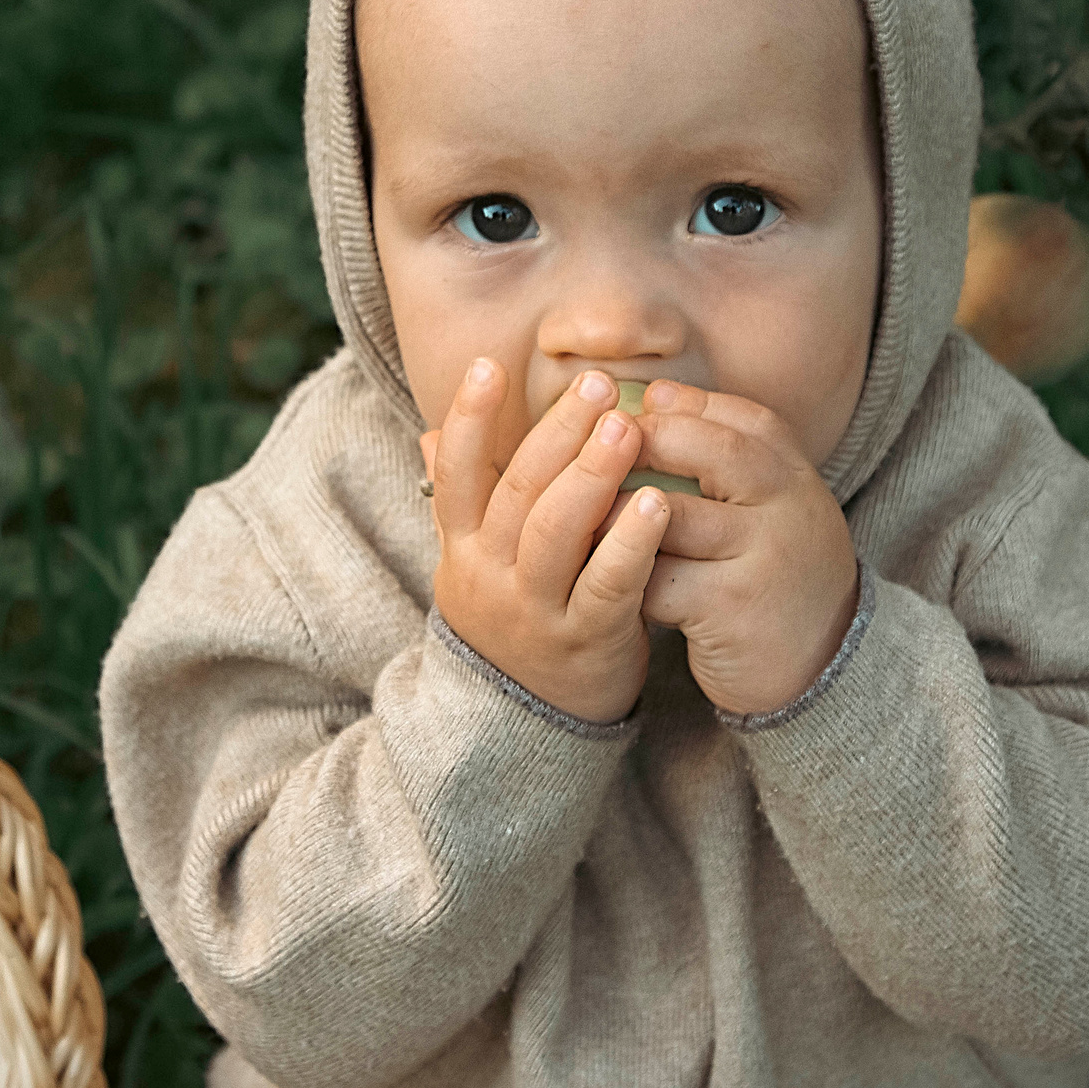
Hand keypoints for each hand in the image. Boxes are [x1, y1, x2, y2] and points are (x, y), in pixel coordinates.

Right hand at [421, 359, 669, 724]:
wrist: (528, 723)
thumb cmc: (515, 617)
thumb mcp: (476, 563)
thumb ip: (462, 501)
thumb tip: (430, 434)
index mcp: (463, 548)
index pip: (456, 474)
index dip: (467, 419)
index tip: (488, 364)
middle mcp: (490, 576)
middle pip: (517, 493)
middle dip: (556, 433)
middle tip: (596, 384)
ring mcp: (535, 611)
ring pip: (557, 533)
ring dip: (593, 475)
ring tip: (628, 428)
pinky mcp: (585, 642)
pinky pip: (607, 586)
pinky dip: (630, 543)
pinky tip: (659, 503)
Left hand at [630, 381, 859, 716]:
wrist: (824, 667)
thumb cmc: (776, 574)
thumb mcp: (774, 508)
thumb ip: (730, 458)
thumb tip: (651, 397)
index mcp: (795, 474)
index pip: (740, 418)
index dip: (682, 406)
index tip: (636, 408)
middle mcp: (787, 506)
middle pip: (708, 451)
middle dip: (644, 443)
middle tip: (597, 454)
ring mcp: (762, 556)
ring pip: (668, 516)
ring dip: (617, 517)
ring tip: (585, 521)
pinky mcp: (730, 608)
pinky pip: (656, 580)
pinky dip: (624, 578)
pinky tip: (607, 581)